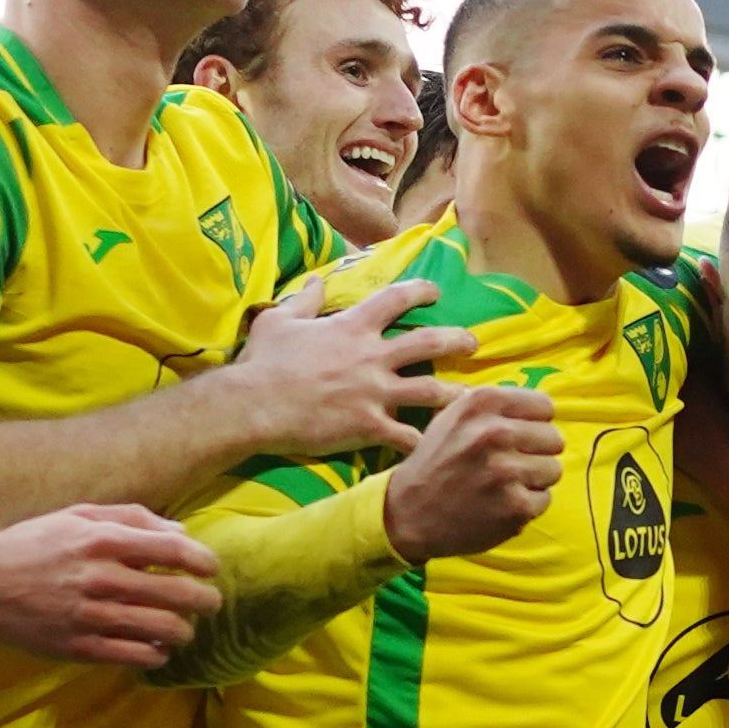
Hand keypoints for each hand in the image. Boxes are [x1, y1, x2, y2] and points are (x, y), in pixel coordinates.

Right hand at [0, 499, 220, 669]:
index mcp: (103, 540)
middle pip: (178, 595)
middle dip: (205, 601)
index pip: (175, 552)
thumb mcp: (78, 516)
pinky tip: (156, 648)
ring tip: (182, 629)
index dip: (204, 562)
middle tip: (209, 603)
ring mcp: (92, 617)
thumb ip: (132, 519)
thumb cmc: (34, 546)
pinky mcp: (81, 648)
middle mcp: (102, 578)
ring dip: (184, 631)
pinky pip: (137, 657)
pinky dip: (157, 654)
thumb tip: (182, 536)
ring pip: (164, 631)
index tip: (212, 569)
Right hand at [232, 271, 470, 462]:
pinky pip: (406, 437)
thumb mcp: (279, 320)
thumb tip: (315, 280)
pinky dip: (421, 442)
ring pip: (430, 392)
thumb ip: (304, 300)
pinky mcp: (369, 426)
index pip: (397, 299)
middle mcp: (372, 356)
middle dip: (457, 340)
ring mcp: (374, 393)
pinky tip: (432, 447)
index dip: (420, 291)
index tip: (435, 292)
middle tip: (473, 343)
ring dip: (453, 395)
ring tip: (470, 399)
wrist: (255, 405)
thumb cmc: (264, 362)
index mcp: (353, 326)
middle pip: (429, 342)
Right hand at [382, 386, 561, 564]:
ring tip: (504, 485)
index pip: (544, 406)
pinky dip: (527, 506)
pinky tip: (501, 505)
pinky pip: (544, 499)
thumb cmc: (435, 462)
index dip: (534, 423)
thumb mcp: (453, 417)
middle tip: (510, 465)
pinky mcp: (515, 506)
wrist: (409, 513)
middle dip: (536, 453)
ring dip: (533, 480)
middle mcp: (495, 432)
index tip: (519, 437)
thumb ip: (494, 407)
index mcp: (483, 403)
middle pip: (553, 438)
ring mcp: (506, 471)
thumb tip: (540, 407)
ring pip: (552, 469)